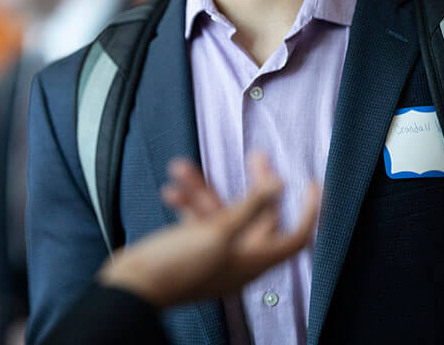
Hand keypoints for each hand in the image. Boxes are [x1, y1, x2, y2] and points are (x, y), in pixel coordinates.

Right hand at [98, 154, 318, 307]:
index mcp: (252, 260)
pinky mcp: (190, 249)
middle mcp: (238, 258)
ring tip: (182, 166)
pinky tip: (172, 190)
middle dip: (255, 184)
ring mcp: (214, 254)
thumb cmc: (176, 268)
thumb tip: (279, 185)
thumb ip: (250, 207)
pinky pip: (196, 220)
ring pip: (220, 213)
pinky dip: (186, 202)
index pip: (295, 237)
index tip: (310, 185)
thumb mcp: (217, 233)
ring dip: (204, 188)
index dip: (307, 211)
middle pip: (259, 218)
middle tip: (255, 156)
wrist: (133, 287)